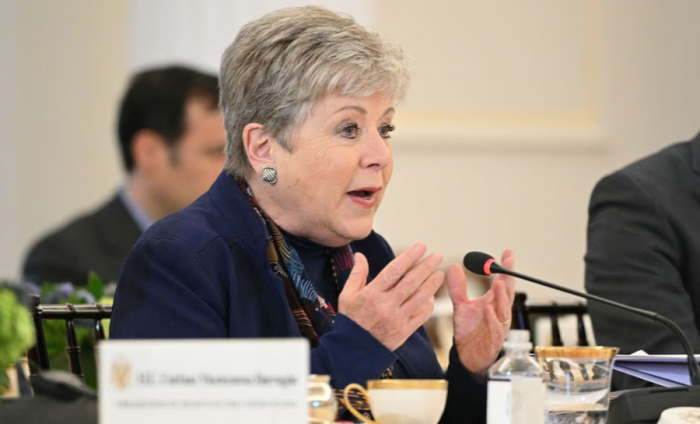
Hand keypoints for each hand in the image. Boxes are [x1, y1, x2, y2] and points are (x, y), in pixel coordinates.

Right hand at [338, 243, 444, 350]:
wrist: (354, 350)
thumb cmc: (350, 320)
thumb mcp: (347, 295)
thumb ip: (357, 274)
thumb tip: (360, 254)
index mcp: (372, 294)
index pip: (394, 271)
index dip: (409, 257)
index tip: (421, 246)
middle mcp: (386, 305)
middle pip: (410, 282)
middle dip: (426, 267)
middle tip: (438, 256)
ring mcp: (397, 319)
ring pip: (419, 298)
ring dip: (432, 285)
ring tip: (440, 274)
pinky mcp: (404, 331)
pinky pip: (421, 316)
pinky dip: (429, 305)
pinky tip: (432, 296)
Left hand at [447, 249, 515, 374]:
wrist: (466, 357)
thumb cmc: (469, 331)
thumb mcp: (461, 306)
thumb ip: (458, 287)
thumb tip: (454, 266)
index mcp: (493, 303)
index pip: (503, 282)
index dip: (506, 268)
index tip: (508, 253)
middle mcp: (499, 313)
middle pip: (507, 294)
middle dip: (508, 278)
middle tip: (507, 264)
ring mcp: (499, 326)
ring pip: (504, 310)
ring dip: (502, 297)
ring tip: (499, 283)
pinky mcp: (494, 341)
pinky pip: (497, 329)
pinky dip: (493, 319)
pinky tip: (489, 309)